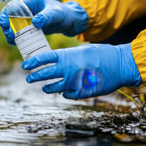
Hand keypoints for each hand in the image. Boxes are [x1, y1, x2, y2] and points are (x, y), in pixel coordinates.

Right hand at [0, 0, 87, 44]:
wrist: (70, 22)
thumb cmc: (64, 13)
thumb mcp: (56, 14)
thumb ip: (46, 17)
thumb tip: (35, 22)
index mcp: (30, 2)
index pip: (12, 6)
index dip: (5, 14)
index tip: (5, 24)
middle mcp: (27, 11)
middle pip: (10, 18)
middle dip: (6, 27)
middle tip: (10, 36)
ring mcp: (28, 21)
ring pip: (13, 27)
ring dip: (10, 35)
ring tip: (13, 41)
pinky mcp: (31, 29)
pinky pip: (20, 34)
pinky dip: (17, 40)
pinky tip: (18, 44)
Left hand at [21, 43, 141, 98]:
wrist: (120, 65)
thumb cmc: (103, 54)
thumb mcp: (83, 50)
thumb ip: (69, 57)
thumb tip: (58, 61)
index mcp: (67, 56)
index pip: (44, 58)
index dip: (33, 62)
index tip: (25, 65)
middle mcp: (67, 69)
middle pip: (44, 74)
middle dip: (34, 76)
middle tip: (29, 78)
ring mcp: (73, 82)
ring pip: (53, 87)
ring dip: (47, 88)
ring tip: (45, 88)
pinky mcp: (81, 92)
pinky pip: (67, 95)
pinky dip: (65, 93)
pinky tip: (65, 92)